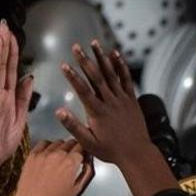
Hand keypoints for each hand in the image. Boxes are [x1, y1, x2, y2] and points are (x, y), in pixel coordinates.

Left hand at [0, 140, 93, 195]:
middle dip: (74, 149)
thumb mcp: (77, 189)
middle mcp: (57, 155)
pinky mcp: (32, 155)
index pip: (82, 147)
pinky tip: (48, 155)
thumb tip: (88, 162)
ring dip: (61, 148)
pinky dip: (48, 146)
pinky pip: (43, 143)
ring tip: (59, 159)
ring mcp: (43, 154)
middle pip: (71, 142)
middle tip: (72, 158)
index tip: (82, 156)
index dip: (84, 151)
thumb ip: (87, 172)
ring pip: (58, 142)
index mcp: (70, 163)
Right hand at [56, 41, 149, 163]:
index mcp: (97, 112)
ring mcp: (122, 99)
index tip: (64, 65)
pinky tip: (114, 54)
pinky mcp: (131, 99)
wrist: (136, 153)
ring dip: (101, 57)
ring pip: (110, 74)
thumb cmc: (110, 150)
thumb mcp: (88, 143)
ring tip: (94, 43)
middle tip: (76, 47)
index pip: (83, 90)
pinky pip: (125, 79)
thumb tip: (59, 112)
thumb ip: (73, 126)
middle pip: (95, 77)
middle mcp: (110, 102)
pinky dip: (120, 66)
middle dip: (84, 60)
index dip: (73, 77)